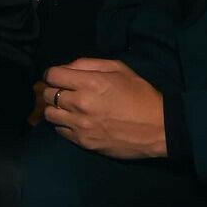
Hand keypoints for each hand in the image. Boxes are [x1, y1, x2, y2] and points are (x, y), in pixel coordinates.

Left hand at [42, 58, 166, 158]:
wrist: (159, 128)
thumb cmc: (139, 94)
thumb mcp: (118, 68)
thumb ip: (88, 64)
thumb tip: (66, 68)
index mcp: (89, 83)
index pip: (52, 75)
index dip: (53, 74)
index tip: (59, 77)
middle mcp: (81, 103)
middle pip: (48, 94)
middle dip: (53, 90)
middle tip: (64, 92)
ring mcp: (81, 125)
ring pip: (49, 114)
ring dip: (56, 108)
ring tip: (68, 108)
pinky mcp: (84, 142)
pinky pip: (60, 131)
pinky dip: (63, 125)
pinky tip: (76, 121)